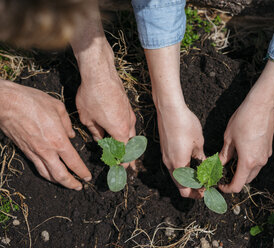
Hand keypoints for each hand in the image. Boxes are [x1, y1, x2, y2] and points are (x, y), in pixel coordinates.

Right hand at [0, 80, 90, 189]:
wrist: (6, 103)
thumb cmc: (32, 101)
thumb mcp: (57, 107)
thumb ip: (67, 123)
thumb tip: (71, 134)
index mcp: (58, 140)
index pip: (74, 162)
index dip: (82, 172)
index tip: (87, 177)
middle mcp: (47, 150)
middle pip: (61, 175)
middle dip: (71, 184)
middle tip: (79, 187)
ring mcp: (34, 152)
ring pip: (47, 174)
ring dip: (58, 182)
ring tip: (67, 184)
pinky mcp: (24, 151)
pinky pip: (37, 167)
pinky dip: (45, 174)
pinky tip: (50, 174)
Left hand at [70, 6, 135, 168]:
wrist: (100, 73)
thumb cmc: (92, 96)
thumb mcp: (88, 119)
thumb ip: (95, 132)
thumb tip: (100, 139)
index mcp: (120, 131)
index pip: (123, 152)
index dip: (122, 163)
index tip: (120, 171)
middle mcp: (129, 124)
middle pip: (132, 145)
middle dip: (131, 157)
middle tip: (131, 168)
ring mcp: (130, 114)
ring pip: (132, 133)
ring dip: (130, 144)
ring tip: (129, 153)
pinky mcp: (128, 106)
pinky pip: (130, 123)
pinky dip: (127, 132)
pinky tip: (122, 133)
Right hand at [144, 43, 204, 197]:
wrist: (169, 108)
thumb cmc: (185, 123)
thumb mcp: (198, 142)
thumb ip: (201, 159)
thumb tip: (206, 169)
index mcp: (178, 164)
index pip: (186, 190)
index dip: (197, 194)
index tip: (207, 190)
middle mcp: (169, 163)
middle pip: (180, 186)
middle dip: (193, 188)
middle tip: (205, 186)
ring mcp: (165, 156)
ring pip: (176, 176)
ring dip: (188, 178)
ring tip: (201, 174)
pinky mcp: (164, 149)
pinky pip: (173, 166)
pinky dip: (183, 169)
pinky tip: (193, 162)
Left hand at [219, 61, 273, 192]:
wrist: (263, 105)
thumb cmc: (244, 119)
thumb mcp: (228, 137)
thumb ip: (224, 155)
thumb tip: (219, 164)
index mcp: (247, 162)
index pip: (237, 186)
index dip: (227, 188)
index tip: (220, 184)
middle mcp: (259, 162)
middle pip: (246, 180)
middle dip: (234, 180)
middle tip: (222, 174)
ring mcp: (265, 156)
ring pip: (253, 172)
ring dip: (242, 172)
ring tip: (229, 163)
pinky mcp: (268, 149)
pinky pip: (258, 162)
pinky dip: (249, 163)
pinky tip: (240, 153)